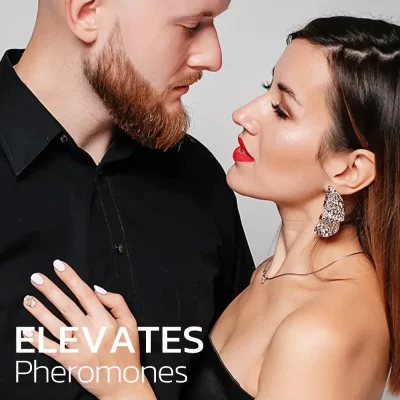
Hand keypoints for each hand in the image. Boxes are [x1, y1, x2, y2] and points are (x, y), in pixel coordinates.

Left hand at [22, 260, 156, 399]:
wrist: (123, 383)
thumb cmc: (127, 351)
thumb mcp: (131, 323)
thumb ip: (117, 302)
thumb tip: (97, 289)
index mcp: (106, 320)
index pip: (85, 294)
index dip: (71, 278)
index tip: (59, 266)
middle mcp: (90, 331)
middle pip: (67, 306)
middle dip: (50, 290)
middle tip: (36, 278)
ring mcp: (79, 347)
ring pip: (56, 325)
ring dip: (40, 312)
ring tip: (28, 299)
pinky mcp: (70, 362)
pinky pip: (51, 349)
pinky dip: (38, 341)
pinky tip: (28, 331)